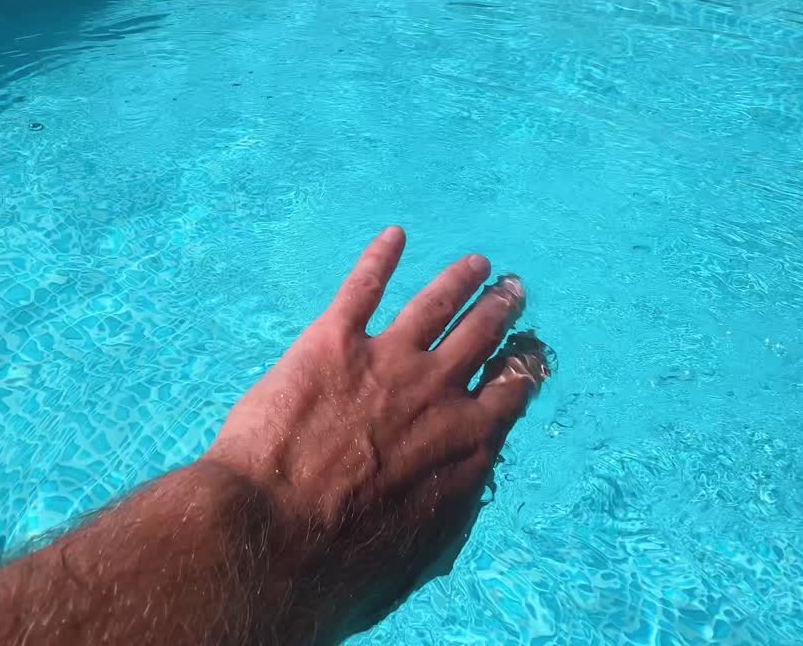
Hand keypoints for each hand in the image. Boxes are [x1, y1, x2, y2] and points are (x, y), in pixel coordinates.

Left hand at [203, 226, 550, 639]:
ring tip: (474, 264)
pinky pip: (363, 286)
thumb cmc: (344, 566)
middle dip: (499, 310)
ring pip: (436, 304)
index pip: (512, 390)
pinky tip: (393, 237)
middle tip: (509, 289)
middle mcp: (439, 392)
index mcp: (468, 444)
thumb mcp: (420, 555)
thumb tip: (464, 493)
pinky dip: (380, 258)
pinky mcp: (332, 342)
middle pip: (482, 338)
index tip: (528, 350)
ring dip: (459, 279)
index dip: (523, 364)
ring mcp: (388, 360)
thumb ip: (450, 512)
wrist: (274, 536)